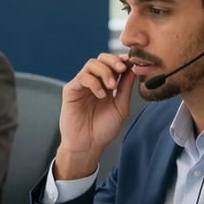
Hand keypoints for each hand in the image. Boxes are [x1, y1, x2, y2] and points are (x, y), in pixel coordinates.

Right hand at [55, 53, 136, 178]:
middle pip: (101, 58)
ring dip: (104, 71)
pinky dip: (93, 82)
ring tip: (111, 86)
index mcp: (106, 84)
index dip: (122, 60)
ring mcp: (82, 85)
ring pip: (91, 64)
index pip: (113, 64)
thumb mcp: (121, 107)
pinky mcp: (71, 90)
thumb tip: (133, 69)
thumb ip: (126, 88)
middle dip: (113, 61)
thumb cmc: (103, 129)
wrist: (88, 145)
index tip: (131, 62)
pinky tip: (100, 94)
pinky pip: (82, 77)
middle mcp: (94, 81)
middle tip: (121, 69)